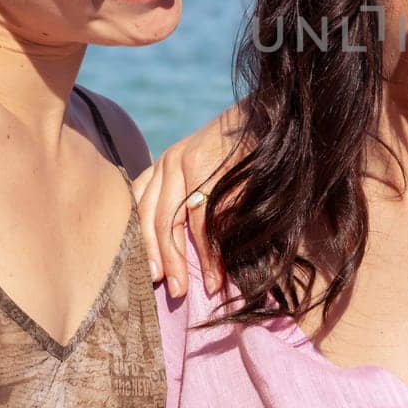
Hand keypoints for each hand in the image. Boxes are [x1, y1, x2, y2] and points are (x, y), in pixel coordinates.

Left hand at [132, 106, 241, 298]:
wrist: (269, 116)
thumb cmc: (242, 150)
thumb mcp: (206, 165)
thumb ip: (189, 192)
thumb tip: (184, 243)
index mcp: (164, 164)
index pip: (138, 206)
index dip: (140, 243)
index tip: (148, 274)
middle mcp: (168, 163)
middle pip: (150, 219)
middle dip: (157, 259)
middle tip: (168, 290)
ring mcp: (185, 165)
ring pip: (170, 223)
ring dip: (179, 262)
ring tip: (188, 290)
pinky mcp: (207, 171)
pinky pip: (200, 221)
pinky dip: (208, 252)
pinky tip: (215, 273)